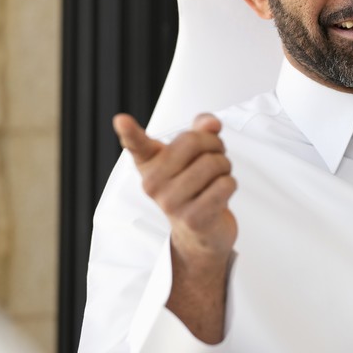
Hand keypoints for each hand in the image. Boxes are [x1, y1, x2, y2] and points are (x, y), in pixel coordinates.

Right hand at [113, 113, 237, 264]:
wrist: (200, 232)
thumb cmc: (195, 186)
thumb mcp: (195, 155)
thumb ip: (201, 131)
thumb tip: (211, 123)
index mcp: (150, 164)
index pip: (137, 145)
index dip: (129, 132)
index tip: (122, 120)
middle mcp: (153, 183)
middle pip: (194, 141)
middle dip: (215, 145)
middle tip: (213, 157)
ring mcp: (171, 202)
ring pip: (214, 162)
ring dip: (225, 166)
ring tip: (215, 179)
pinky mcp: (193, 218)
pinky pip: (225, 184)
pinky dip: (230, 184)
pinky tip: (219, 195)